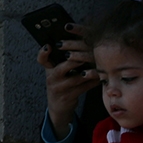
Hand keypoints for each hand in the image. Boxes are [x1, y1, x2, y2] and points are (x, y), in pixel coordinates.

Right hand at [37, 23, 98, 139]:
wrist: (59, 105)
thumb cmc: (62, 82)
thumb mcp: (59, 70)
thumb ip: (66, 58)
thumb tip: (82, 38)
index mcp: (49, 69)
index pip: (42, 59)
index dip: (43, 53)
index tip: (48, 46)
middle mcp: (52, 78)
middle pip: (62, 67)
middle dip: (76, 59)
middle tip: (87, 52)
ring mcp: (60, 88)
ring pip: (76, 78)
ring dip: (89, 71)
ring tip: (98, 64)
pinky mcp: (69, 96)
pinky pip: (84, 87)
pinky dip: (93, 81)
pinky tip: (101, 76)